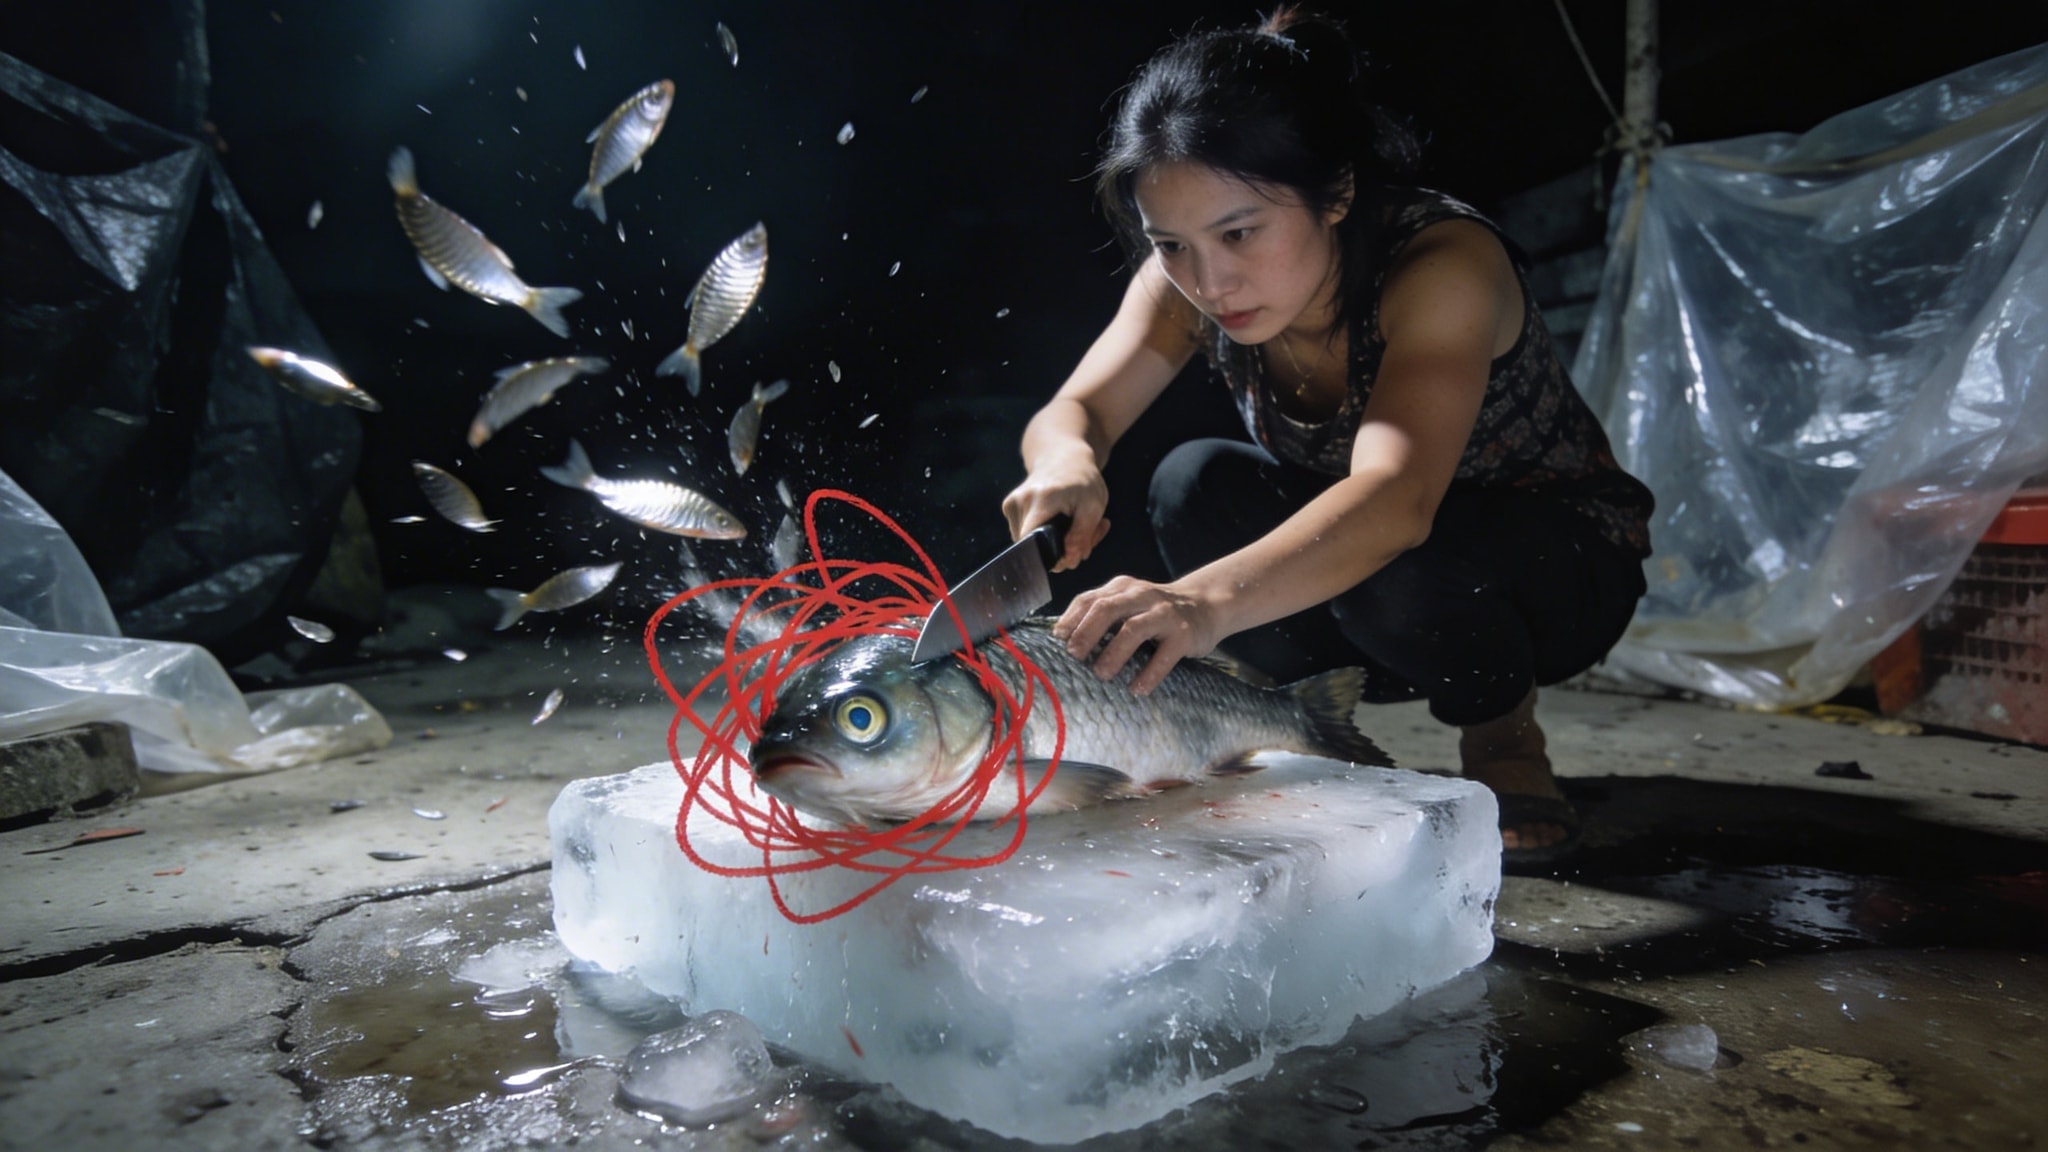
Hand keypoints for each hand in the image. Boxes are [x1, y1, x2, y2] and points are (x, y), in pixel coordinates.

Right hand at [1000, 455, 1111, 571]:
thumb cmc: (1082, 481)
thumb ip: (1082, 535)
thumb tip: (1068, 561)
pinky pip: (1025, 534)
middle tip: (1085, 539)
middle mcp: (1019, 502)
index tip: (1075, 552)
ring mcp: (1011, 505)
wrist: (1063, 457)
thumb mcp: (1094, 506)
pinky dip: (1043, 536)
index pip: (1034, 544)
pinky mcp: (1009, 508)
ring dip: (1053, 545)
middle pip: (1033, 547)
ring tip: (1073, 527)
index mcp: (1041, 500)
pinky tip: (1058, 523)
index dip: (1054, 557)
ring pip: (1029, 544)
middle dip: (1061, 551)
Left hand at [1053, 576, 1221, 694]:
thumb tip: (1063, 639)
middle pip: (1107, 609)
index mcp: (1123, 588)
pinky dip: (1149, 674)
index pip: (1090, 599)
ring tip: (1101, 674)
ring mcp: (1165, 613)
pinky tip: (1137, 688)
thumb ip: (1102, 613)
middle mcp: (1142, 596)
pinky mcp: (1184, 633)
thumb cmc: (1156, 611)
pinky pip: (1164, 655)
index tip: (1058, 640)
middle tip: (1074, 656)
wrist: (1207, 605)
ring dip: (1113, 653)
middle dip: (1086, 633)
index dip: (1071, 619)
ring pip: (1133, 629)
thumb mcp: (1129, 602)